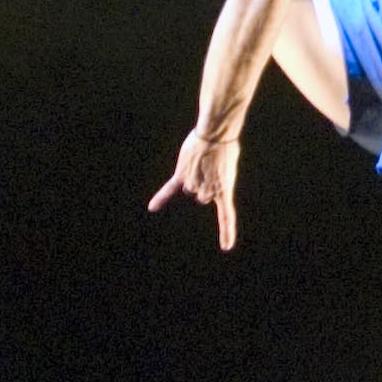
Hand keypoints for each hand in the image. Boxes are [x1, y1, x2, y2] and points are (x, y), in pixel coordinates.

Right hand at [148, 124, 242, 251]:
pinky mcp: (182, 175)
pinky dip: (160, 198)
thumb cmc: (226, 145)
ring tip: (202, 160)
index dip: (227, 231)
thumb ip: (219, 176)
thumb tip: (209, 176)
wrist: (217, 133)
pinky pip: (169, 190)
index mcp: (224, 190)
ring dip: (194, 176)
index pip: (226, 215)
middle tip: (211, 166)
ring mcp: (194, 184)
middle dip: (205, 184)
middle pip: (202, 195)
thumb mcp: (229, 165)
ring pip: (190, 188)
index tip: (226, 248)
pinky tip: (152, 207)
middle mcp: (208, 191)